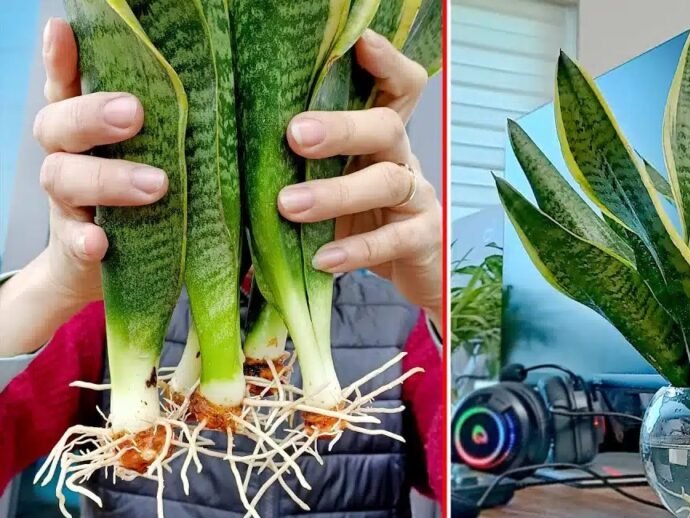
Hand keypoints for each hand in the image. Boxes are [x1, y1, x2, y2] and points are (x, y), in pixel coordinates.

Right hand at [33, 18, 166, 305]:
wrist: (111, 269)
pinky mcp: (75, 247)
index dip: (61, 58)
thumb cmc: (150, 199)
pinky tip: (101, 240)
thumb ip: (174, 128)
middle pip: (58, 124)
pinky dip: (84, 240)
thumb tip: (229, 93)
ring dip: (107, 179)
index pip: (67, 85)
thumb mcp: (162, 158)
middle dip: (92, 116)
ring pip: (63, 177)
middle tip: (134, 114)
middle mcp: (69, 157)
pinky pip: (70, 241)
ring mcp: (67, 202)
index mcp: (90, 130)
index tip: (64, 30)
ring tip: (156, 185)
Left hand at [277, 29, 441, 321]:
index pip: (398, 86)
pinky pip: (394, 239)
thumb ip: (306, 159)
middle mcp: (402, 158)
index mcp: (380, 136)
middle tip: (295, 135)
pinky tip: (324, 258)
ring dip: (336, 193)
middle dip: (342, 128)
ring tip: (289, 205)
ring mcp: (417, 197)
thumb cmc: (359, 217)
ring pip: (387, 182)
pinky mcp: (423, 237)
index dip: (386, 62)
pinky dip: (357, 248)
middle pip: (386, 127)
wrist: (408, 269)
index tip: (360, 44)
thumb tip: (235, 142)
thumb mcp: (334, 179)